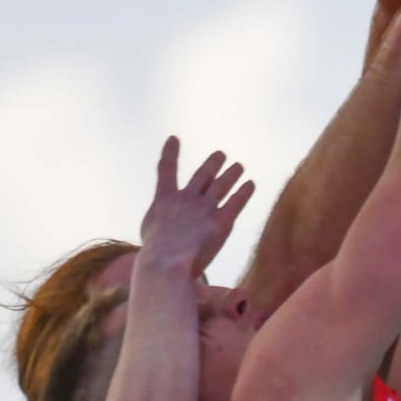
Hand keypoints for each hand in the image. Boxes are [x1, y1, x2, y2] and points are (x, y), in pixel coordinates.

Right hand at [139, 139, 254, 276]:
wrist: (166, 262)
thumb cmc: (154, 255)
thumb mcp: (149, 233)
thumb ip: (159, 222)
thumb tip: (165, 226)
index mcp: (164, 199)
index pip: (166, 170)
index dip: (170, 152)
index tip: (174, 138)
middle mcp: (186, 198)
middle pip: (203, 175)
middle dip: (213, 163)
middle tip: (221, 154)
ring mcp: (204, 208)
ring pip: (221, 185)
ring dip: (231, 174)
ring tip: (239, 166)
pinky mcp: (220, 222)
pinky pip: (236, 202)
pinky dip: (244, 192)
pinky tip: (250, 184)